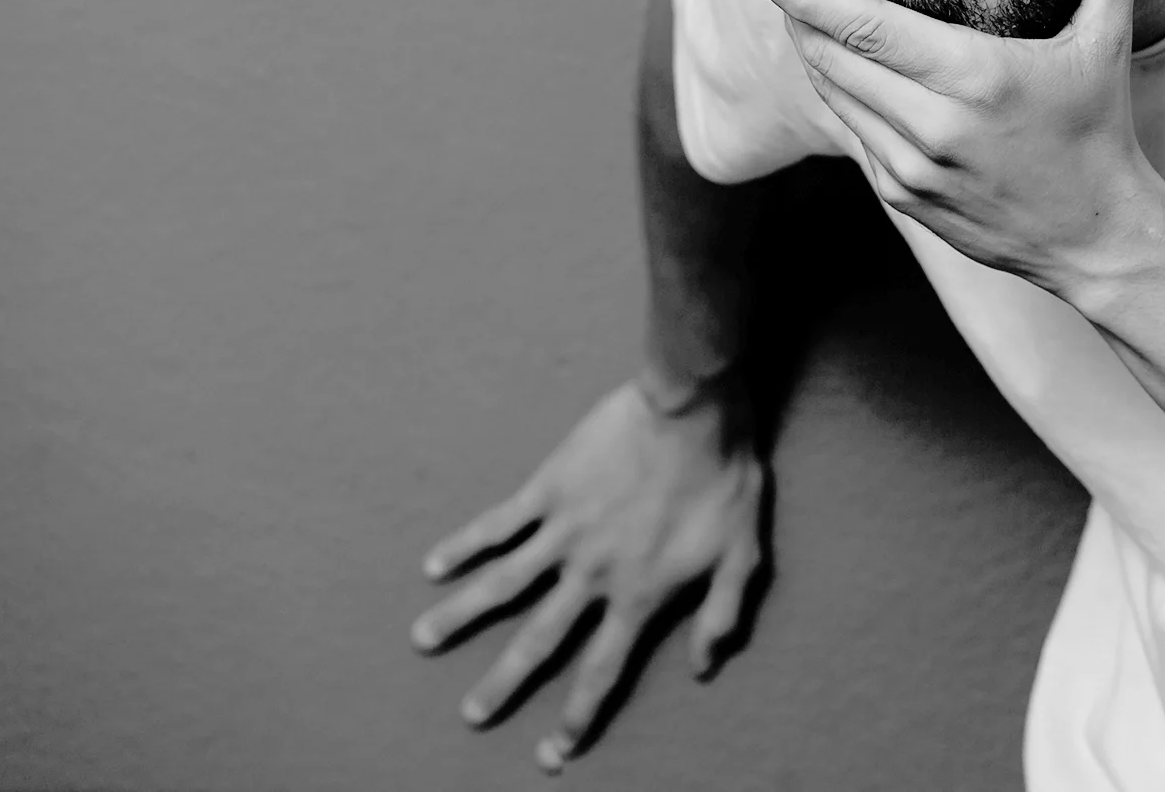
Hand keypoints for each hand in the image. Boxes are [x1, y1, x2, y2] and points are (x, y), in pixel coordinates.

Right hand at [411, 378, 765, 773]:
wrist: (695, 412)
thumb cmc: (725, 479)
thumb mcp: (743, 554)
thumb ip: (722, 613)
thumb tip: (705, 666)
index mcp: (639, 594)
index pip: (603, 670)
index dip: (577, 715)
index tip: (552, 753)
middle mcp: (593, 574)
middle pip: (538, 642)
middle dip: (503, 683)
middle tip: (471, 715)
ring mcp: (565, 531)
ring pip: (502, 585)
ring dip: (459, 617)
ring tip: (422, 641)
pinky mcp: (549, 489)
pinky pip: (498, 524)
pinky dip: (464, 544)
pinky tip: (432, 565)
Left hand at [747, 0, 1164, 294]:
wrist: (1095, 236)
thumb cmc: (1099, 128)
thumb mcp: (1107, 39)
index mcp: (976, 78)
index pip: (866, 26)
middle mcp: (934, 127)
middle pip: (832, 57)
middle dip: (796, 9)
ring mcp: (911, 169)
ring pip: (833, 96)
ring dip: (809, 50)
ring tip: (799, 10)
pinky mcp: (902, 197)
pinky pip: (851, 133)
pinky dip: (839, 94)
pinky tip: (838, 65)